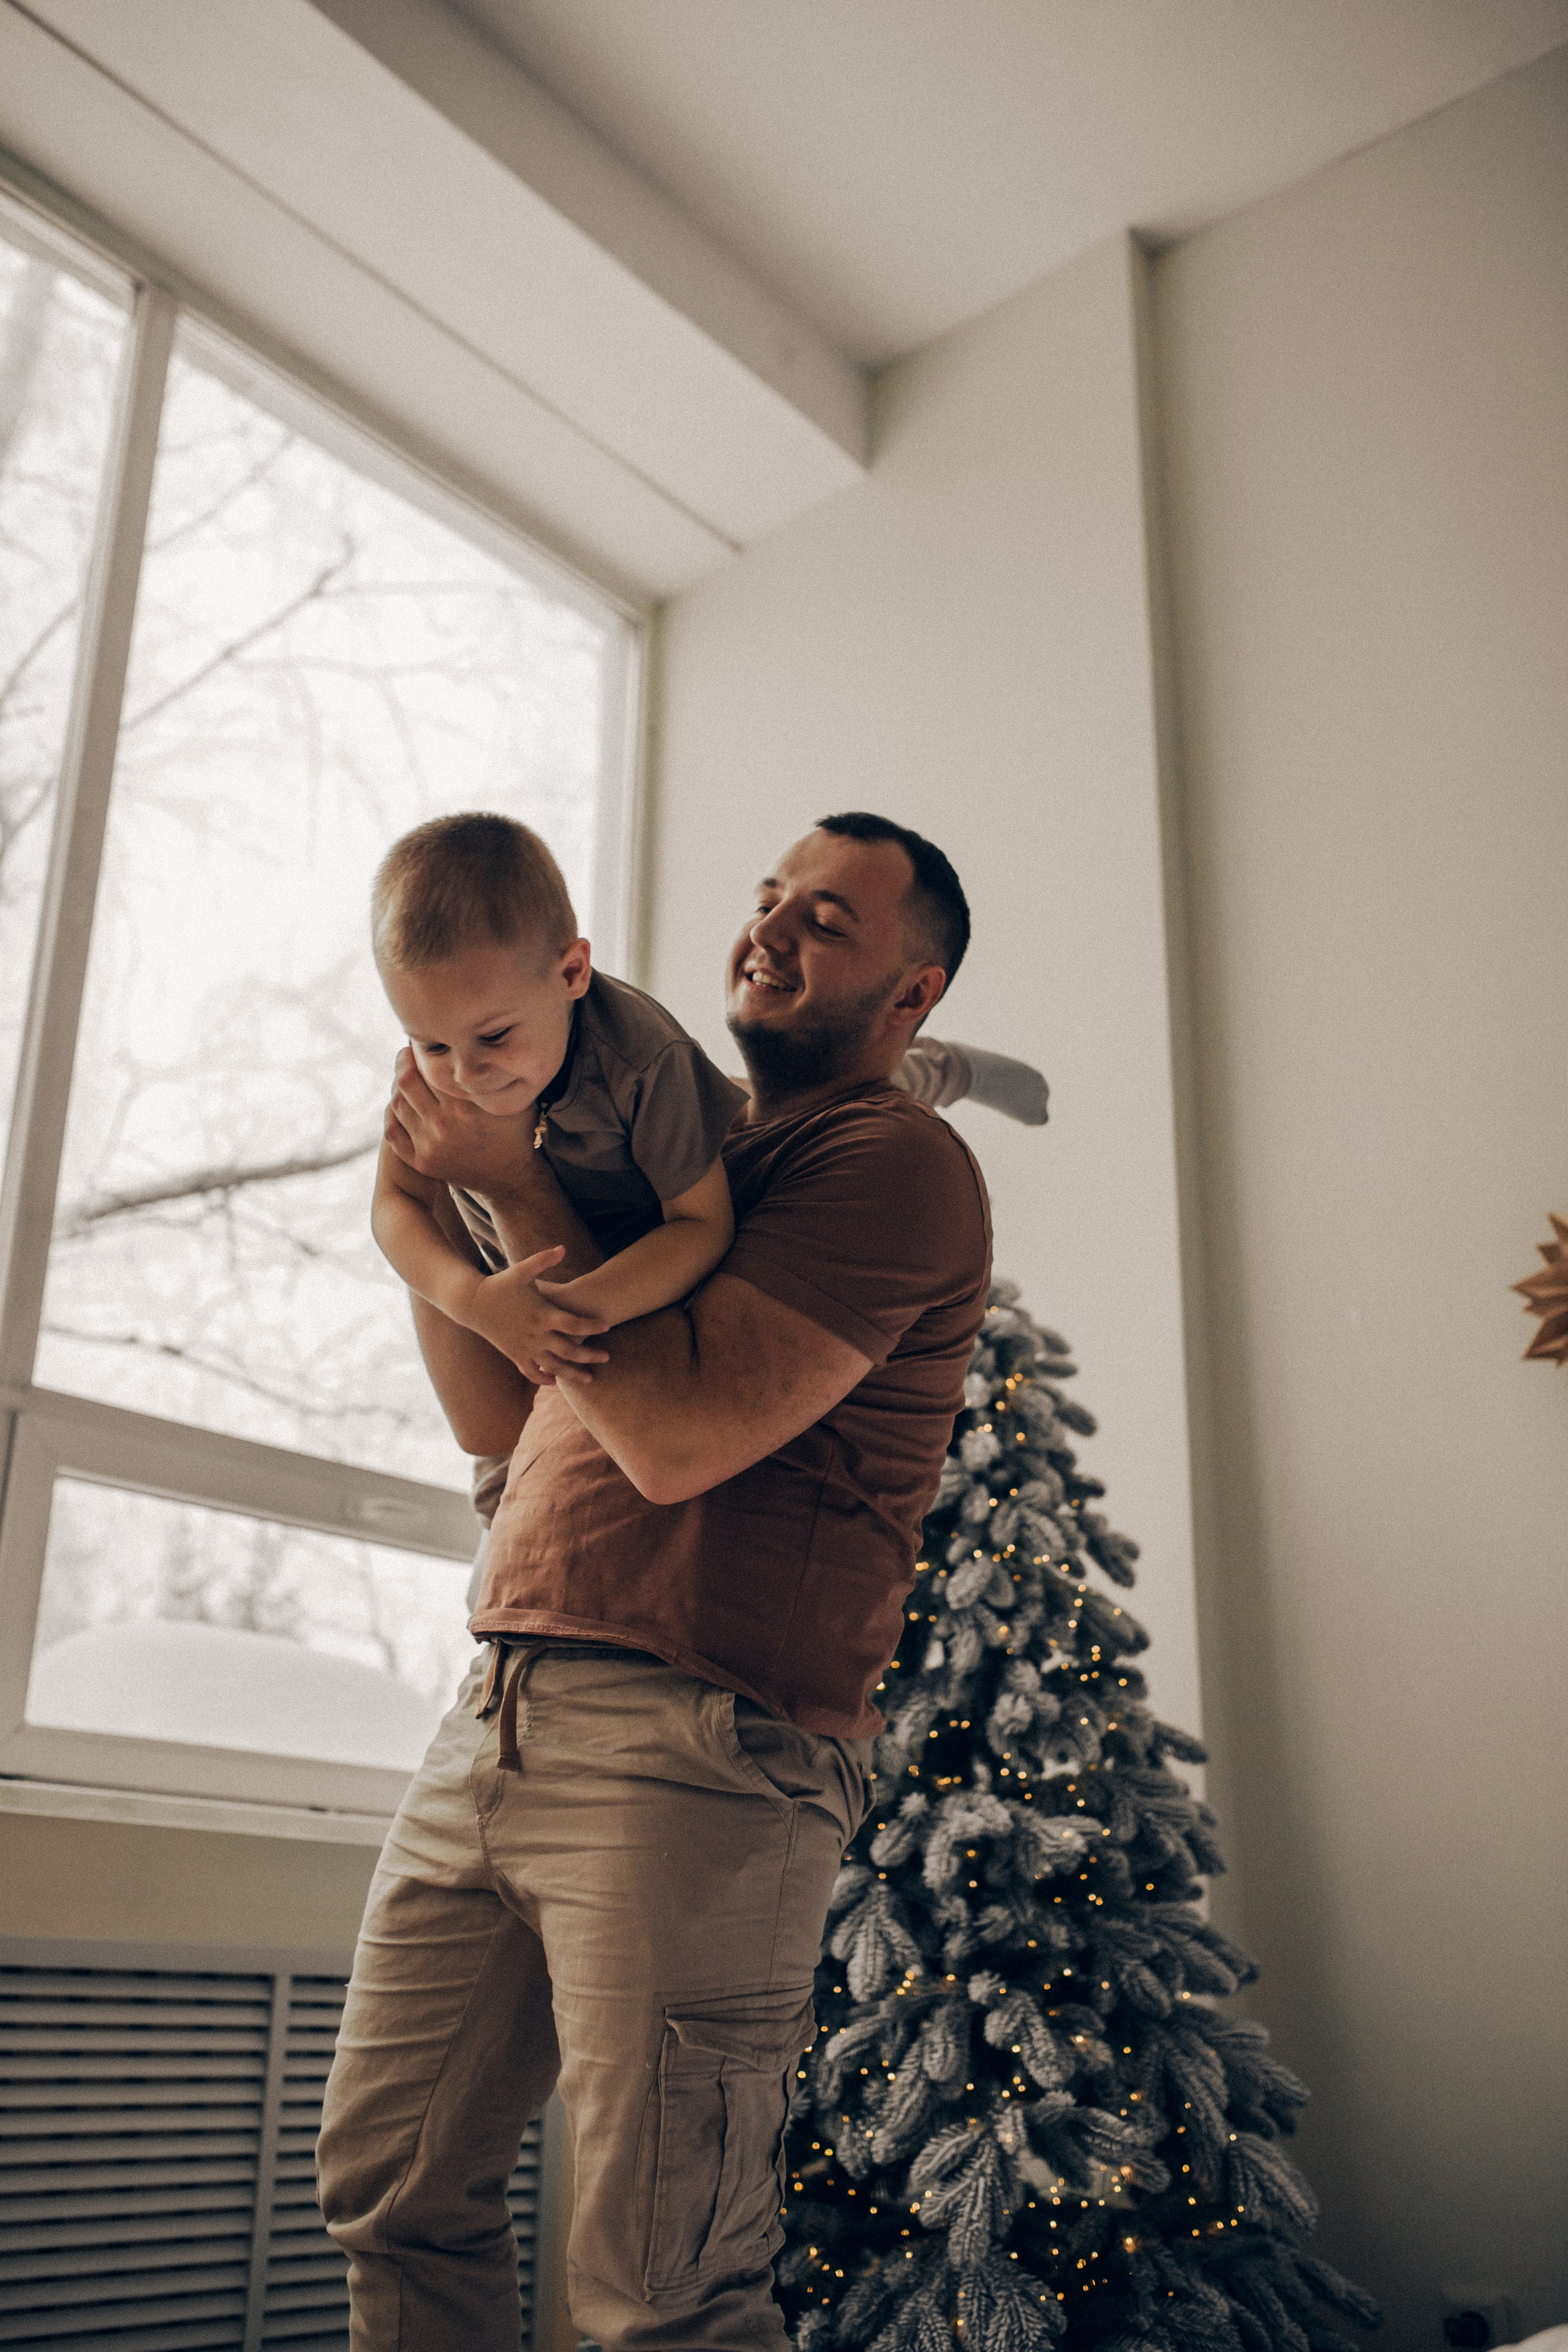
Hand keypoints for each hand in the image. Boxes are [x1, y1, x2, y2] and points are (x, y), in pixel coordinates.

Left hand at [384, 1048, 536, 1195]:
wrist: (512, 1177)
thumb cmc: (515, 1130)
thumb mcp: (509, 1098)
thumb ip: (492, 1074)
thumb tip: (470, 1039)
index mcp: (466, 1106)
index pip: (430, 1066)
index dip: (423, 1049)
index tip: (425, 1041)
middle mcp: (445, 1125)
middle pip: (405, 1081)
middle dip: (403, 1061)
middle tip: (409, 1053)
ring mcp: (430, 1146)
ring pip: (396, 1103)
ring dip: (398, 1085)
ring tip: (407, 1076)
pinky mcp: (421, 1162)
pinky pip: (392, 1130)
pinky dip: (393, 1113)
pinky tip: (403, 1103)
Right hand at [466, 1246, 610, 1383]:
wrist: (471, 1302)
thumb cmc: (500, 1284)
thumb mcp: (522, 1270)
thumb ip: (543, 1260)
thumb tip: (563, 1247)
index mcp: (540, 1314)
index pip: (572, 1323)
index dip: (591, 1325)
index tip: (607, 1326)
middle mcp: (535, 1334)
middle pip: (568, 1350)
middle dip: (589, 1355)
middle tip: (607, 1358)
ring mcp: (524, 1347)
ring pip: (553, 1366)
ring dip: (572, 1374)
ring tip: (590, 1379)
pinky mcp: (514, 1354)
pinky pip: (531, 1372)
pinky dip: (543, 1379)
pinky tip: (555, 1383)